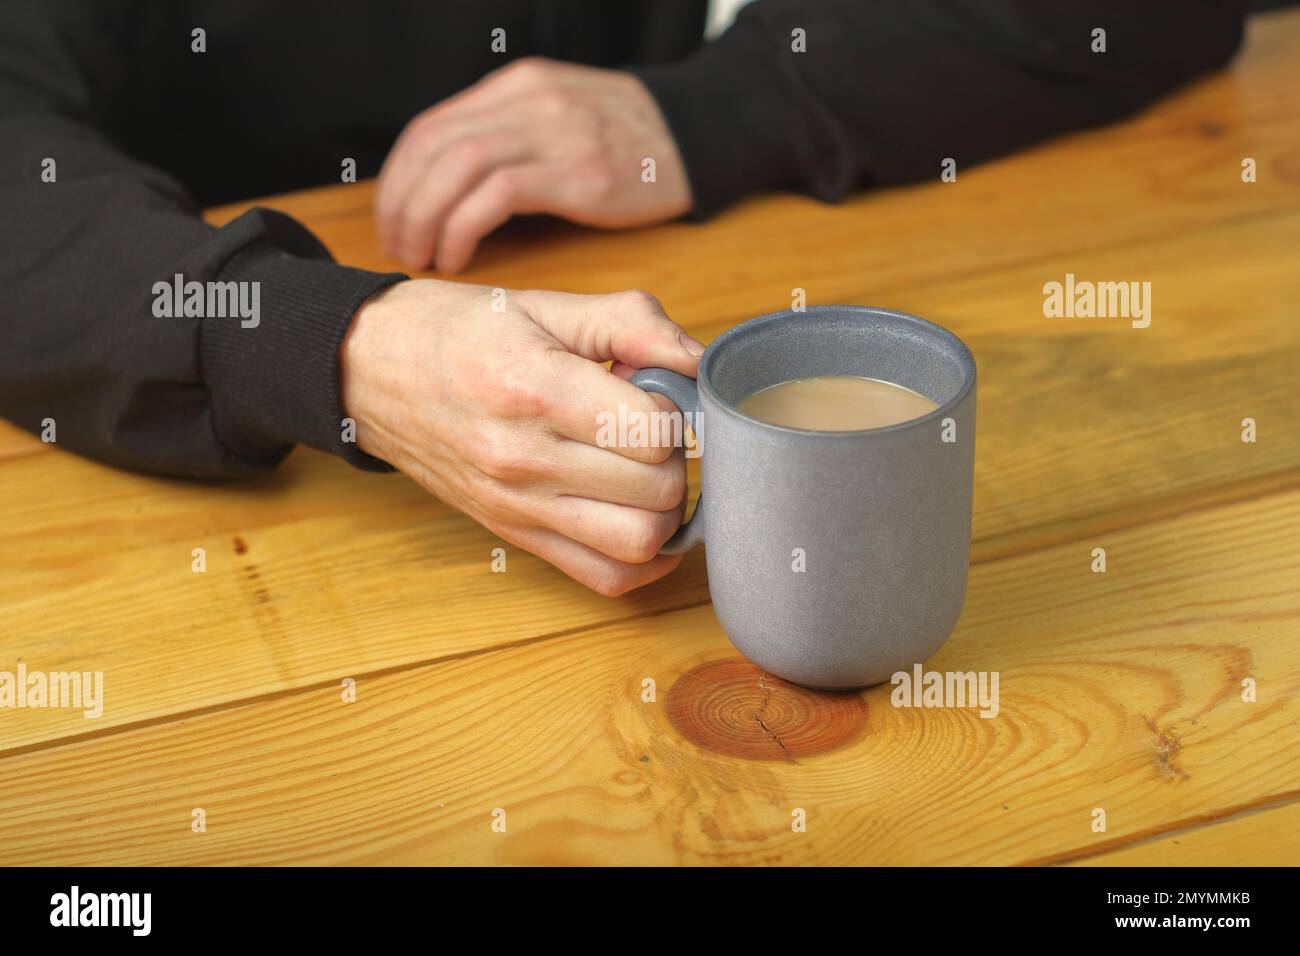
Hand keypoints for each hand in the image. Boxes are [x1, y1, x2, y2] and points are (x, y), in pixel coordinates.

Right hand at [339, 279, 705, 595]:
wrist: (371, 372)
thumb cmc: (460, 332)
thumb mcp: (544, 303)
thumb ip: (630, 324)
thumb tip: (698, 361)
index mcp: (534, 389)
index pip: (650, 431)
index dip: (673, 408)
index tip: (653, 390)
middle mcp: (524, 458)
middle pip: (657, 491)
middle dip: (676, 457)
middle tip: (653, 429)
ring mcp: (518, 506)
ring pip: (640, 543)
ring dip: (666, 511)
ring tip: (646, 472)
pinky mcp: (514, 534)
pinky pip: (606, 578)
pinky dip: (642, 558)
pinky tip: (639, 514)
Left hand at [375, 57, 691, 271]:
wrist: (694, 137)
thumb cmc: (625, 140)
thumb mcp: (558, 117)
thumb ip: (508, 136)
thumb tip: (447, 185)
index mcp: (515, 87)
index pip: (430, 128)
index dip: (398, 179)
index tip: (391, 219)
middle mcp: (527, 102)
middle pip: (432, 148)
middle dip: (401, 203)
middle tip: (398, 246)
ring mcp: (552, 134)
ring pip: (455, 169)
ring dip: (424, 220)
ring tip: (423, 257)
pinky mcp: (576, 173)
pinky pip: (495, 197)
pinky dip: (462, 228)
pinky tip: (459, 256)